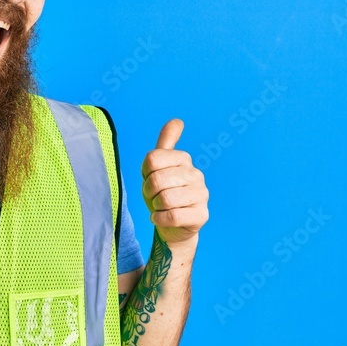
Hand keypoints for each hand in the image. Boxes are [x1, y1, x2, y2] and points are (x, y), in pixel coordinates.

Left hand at [140, 119, 208, 243]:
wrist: (173, 225)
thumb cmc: (162, 193)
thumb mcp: (158, 167)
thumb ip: (165, 143)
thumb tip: (177, 120)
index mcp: (183, 159)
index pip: (152, 158)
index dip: (145, 173)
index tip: (149, 179)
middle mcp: (196, 174)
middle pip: (157, 180)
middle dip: (149, 192)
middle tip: (154, 197)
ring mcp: (201, 195)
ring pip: (165, 199)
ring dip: (155, 206)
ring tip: (160, 207)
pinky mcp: (201, 215)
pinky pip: (173, 216)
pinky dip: (159, 219)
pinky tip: (161, 218)